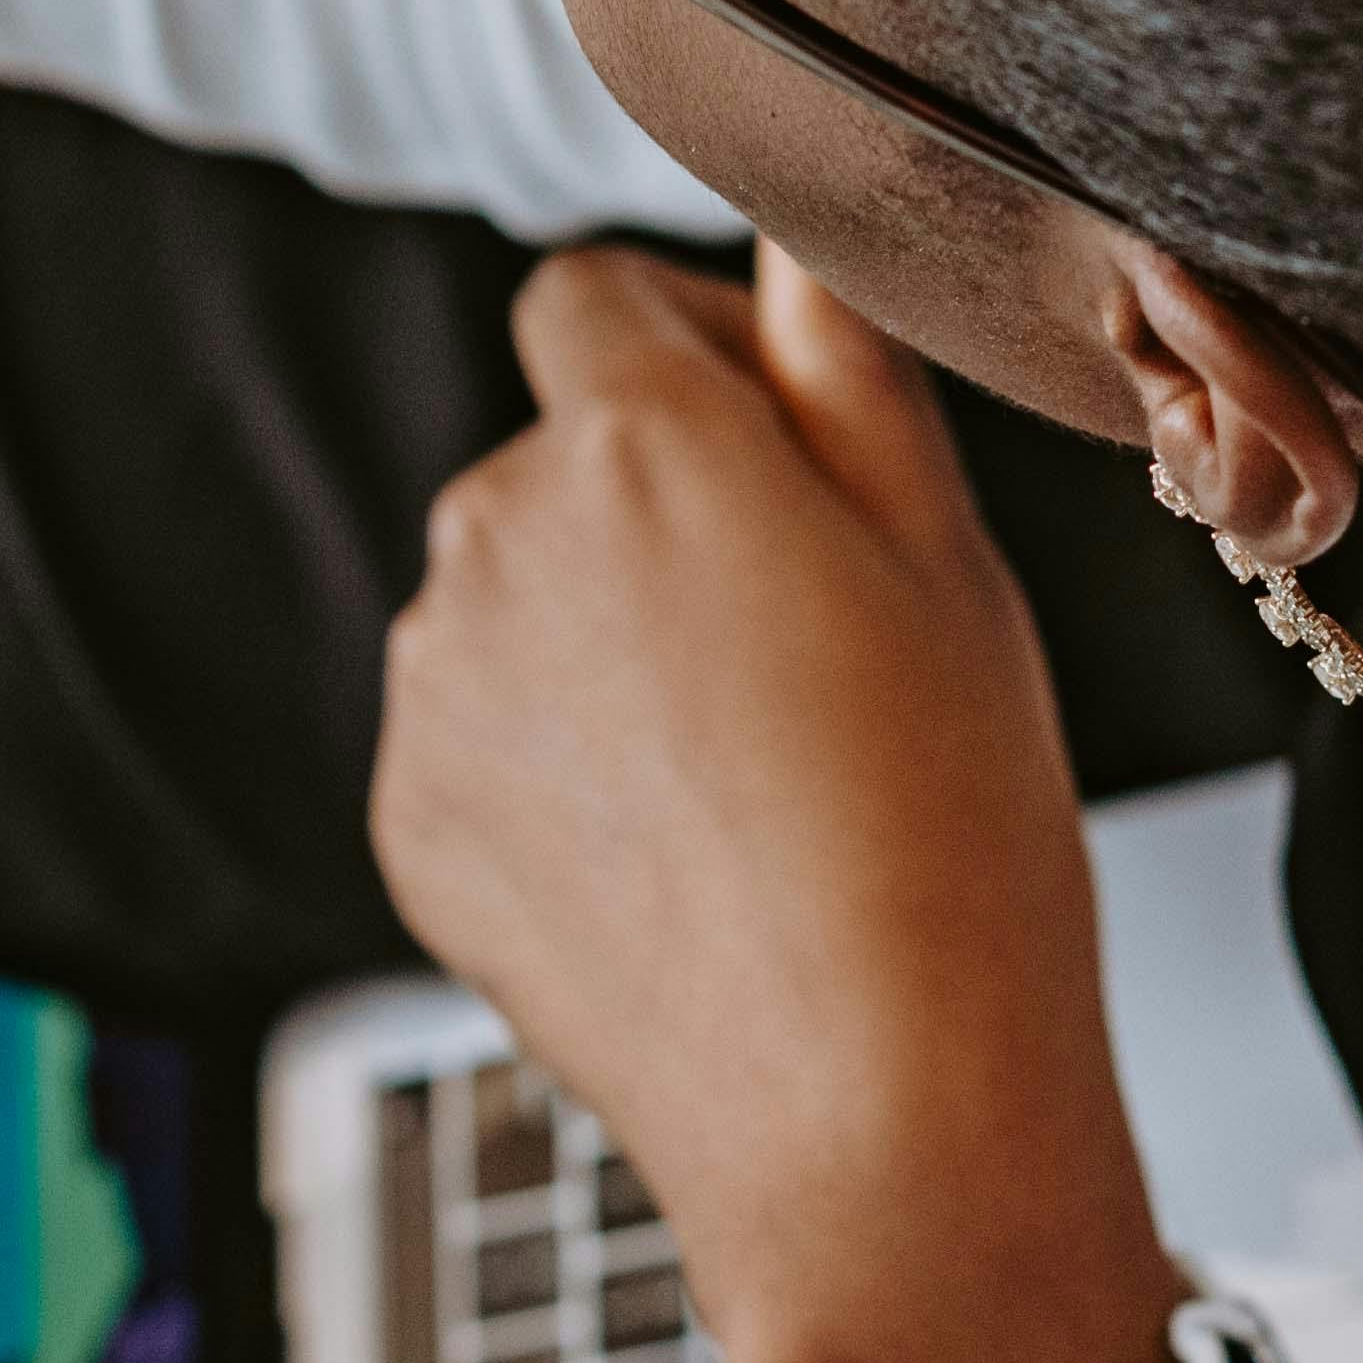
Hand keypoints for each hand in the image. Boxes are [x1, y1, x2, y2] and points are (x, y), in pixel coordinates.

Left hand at [373, 245, 1188, 1362]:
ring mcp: (437, 691)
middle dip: (659, 508)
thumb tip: (799, 240)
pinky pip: (482, 736)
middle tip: (810, 643)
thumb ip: (845, 370)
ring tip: (758, 776)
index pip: (591, 298)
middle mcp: (495, 543)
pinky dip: (561, 766)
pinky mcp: (411, 821)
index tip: (773, 437)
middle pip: (557, 459)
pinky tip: (689, 857)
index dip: (686, 344)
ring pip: (516, 603)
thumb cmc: (951, 844)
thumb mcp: (950, 562)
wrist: (874, 1122)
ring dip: (609, 640)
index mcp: (640, 447)